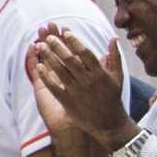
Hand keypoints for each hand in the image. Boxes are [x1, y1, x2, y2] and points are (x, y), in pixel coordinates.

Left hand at [31, 25, 137, 147]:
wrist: (110, 124)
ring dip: (48, 57)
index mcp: (100, 74)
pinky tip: (39, 66)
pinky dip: (46, 76)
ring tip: (40, 46)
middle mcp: (88, 82)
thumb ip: (114, 56)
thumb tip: (113, 37)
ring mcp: (77, 92)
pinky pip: (54, 87)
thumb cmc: (113, 98)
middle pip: (70, 60)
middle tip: (48, 37)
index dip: (75, 41)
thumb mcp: (118, 76)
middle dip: (58, 46)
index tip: (66, 32)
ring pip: (60, 71)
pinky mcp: (68, 102)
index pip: (85, 53)